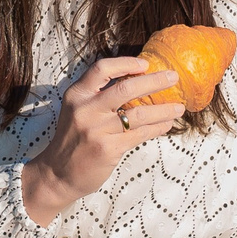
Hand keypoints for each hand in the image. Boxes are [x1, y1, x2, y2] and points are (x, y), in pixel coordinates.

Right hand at [21, 56, 184, 227]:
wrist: (57, 174)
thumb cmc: (73, 140)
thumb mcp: (77, 110)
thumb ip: (98, 96)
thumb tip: (136, 81)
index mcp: (77, 95)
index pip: (102, 69)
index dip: (126, 63)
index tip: (146, 64)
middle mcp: (86, 109)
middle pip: (126, 88)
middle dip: (155, 81)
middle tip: (173, 77)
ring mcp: (97, 130)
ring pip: (139, 114)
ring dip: (163, 110)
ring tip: (179, 107)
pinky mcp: (108, 149)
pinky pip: (140, 134)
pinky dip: (157, 128)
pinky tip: (166, 125)